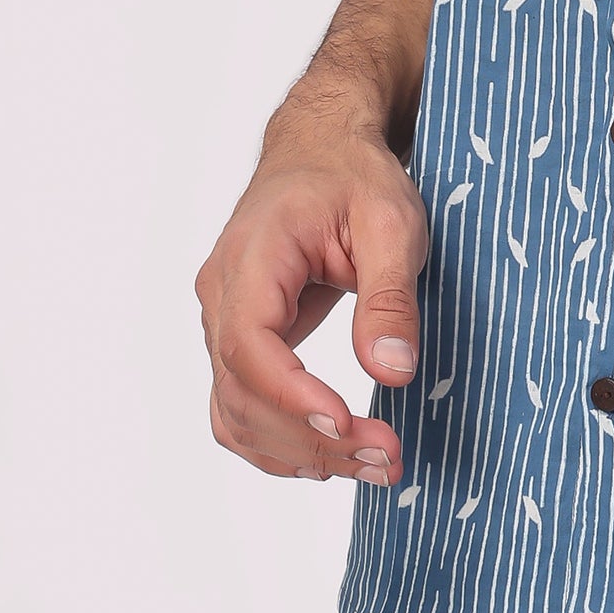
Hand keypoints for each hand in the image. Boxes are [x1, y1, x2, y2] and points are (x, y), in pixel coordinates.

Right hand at [194, 104, 428, 488]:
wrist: (322, 149)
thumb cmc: (354, 176)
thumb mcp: (392, 220)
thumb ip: (388, 295)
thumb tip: (392, 372)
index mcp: (254, 255)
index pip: (250, 342)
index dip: (291, 395)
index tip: (346, 424)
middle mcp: (222, 294)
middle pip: (241, 390)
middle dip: (312, 438)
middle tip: (388, 458)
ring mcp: (223, 320)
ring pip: (235, 411)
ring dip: (298, 452)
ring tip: (374, 463)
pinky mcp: (238, 340)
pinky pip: (240, 406)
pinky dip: (279, 440)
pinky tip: (331, 455)